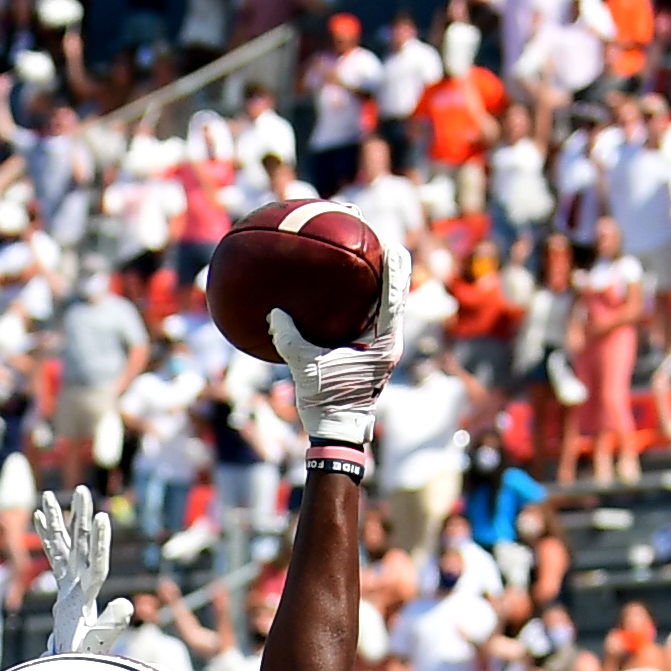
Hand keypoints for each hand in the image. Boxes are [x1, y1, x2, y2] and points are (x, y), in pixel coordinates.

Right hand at [33, 485, 127, 656]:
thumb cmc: (83, 660)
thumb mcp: (95, 645)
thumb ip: (111, 625)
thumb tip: (128, 603)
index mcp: (88, 598)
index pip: (96, 565)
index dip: (98, 543)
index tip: (100, 519)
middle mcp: (81, 585)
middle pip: (81, 546)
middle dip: (80, 518)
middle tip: (82, 490)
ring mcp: (72, 585)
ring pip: (64, 546)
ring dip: (60, 521)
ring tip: (49, 495)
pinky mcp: (63, 590)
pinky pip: (53, 557)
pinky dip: (47, 538)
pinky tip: (41, 518)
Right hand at [269, 231, 410, 478]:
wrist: (337, 434)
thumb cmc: (326, 405)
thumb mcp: (306, 370)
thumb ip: (290, 339)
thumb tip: (274, 313)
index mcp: (384, 343)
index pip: (395, 297)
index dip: (395, 267)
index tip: (391, 241)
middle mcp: (388, 341)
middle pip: (396, 293)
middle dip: (390, 263)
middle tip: (379, 236)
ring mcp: (380, 346)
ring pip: (386, 303)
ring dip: (379, 278)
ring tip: (370, 251)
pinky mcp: (370, 352)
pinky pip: (369, 317)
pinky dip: (362, 298)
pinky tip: (346, 284)